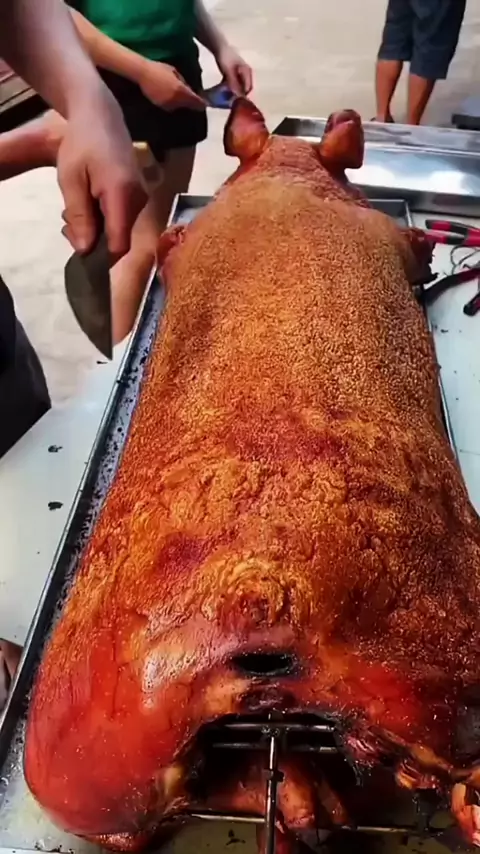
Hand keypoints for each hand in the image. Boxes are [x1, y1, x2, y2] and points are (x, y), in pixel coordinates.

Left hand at [57, 86, 146, 260]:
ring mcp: (142, 198)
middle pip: (119, 240)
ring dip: (95, 228)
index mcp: (123, 195)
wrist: (102, 116)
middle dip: (92, 240)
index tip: (78, 248)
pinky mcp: (139, 196)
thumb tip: (85, 250)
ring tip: (74, 211)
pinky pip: (122, 219)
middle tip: (67, 224)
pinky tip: (88, 203)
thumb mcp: (70, 180)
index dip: (100, 257)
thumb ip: (79, 216)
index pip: (119, 245)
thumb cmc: (81, 144)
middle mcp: (139, 200)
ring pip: (119, 231)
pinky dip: (103, 218)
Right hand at [138, 60, 204, 111]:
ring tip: (183, 98)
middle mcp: (175, 100)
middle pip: (188, 105)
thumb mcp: (174, 72)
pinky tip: (172, 98)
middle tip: (196, 101)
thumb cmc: (159, 69)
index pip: (195, 100)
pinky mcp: (160, 106)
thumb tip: (189, 89)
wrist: (143, 73)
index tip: (205, 103)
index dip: (201, 103)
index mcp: (180, 90)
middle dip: (192, 103)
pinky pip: (171, 107)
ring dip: (182, 103)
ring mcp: (167, 105)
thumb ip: (183, 82)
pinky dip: (174, 104)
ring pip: (180, 107)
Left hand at [215, 44, 252, 96]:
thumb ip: (233, 82)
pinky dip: (231, 88)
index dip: (242, 96)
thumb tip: (238, 96)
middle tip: (229, 101)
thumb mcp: (228, 71)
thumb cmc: (225, 57)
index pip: (248, 88)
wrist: (219, 46)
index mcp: (247, 71)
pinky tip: (224, 90)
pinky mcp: (236, 74)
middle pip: (245, 89)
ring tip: (226, 97)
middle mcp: (247, 73)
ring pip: (240, 87)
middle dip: (238, 95)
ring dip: (234, 92)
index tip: (234, 103)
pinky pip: (235, 84)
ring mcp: (242, 73)